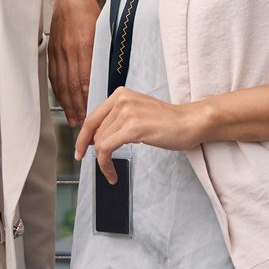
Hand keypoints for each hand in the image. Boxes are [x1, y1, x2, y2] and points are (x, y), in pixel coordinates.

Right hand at [49, 0, 102, 126]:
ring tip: (73, 118)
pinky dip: (58, 90)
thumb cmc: (92, 10)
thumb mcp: (103, 29)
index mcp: (85, 43)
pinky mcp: (52, 50)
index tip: (92, 112)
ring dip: (67, 103)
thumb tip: (110, 75)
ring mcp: (58, 50)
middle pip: (72, 84)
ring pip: (62, 82)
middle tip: (82, 124)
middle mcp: (69, 48)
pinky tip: (63, 100)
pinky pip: (54, 75)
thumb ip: (105, 51)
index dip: (87, 98)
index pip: (85, 77)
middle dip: (77, 106)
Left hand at [74, 88, 208, 183]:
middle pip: (95, 132)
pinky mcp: (133, 127)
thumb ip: (117, 118)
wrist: (189, 123)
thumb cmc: (167, 121)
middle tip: (103, 168)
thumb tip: (96, 137)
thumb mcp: (137, 112)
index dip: (82, 137)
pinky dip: (106, 165)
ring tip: (112, 172)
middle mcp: (121, 99)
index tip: (80, 151)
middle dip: (96, 153)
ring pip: (100, 143)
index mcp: (121, 94)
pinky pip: (106, 149)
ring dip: (103, 162)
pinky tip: (112, 174)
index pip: (92, 117)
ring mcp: (127, 112)